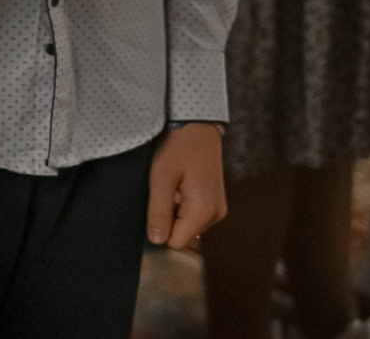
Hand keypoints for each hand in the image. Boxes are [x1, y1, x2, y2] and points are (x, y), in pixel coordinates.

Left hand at [147, 122, 225, 249]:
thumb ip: (159, 211)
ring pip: (186, 225)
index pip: (177, 242)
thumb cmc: (178, 148)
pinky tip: (177, 186)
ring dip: (173, 211)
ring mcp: (217, 209)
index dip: (160, 230)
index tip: (152, 210)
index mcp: (204, 211)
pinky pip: (192, 214)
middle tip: (161, 193)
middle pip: (182, 235)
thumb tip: (157, 240)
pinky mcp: (214, 202)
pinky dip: (180, 205)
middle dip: (167, 220)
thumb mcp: (161, 178)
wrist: (197, 127)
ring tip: (170, 186)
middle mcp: (216, 214)